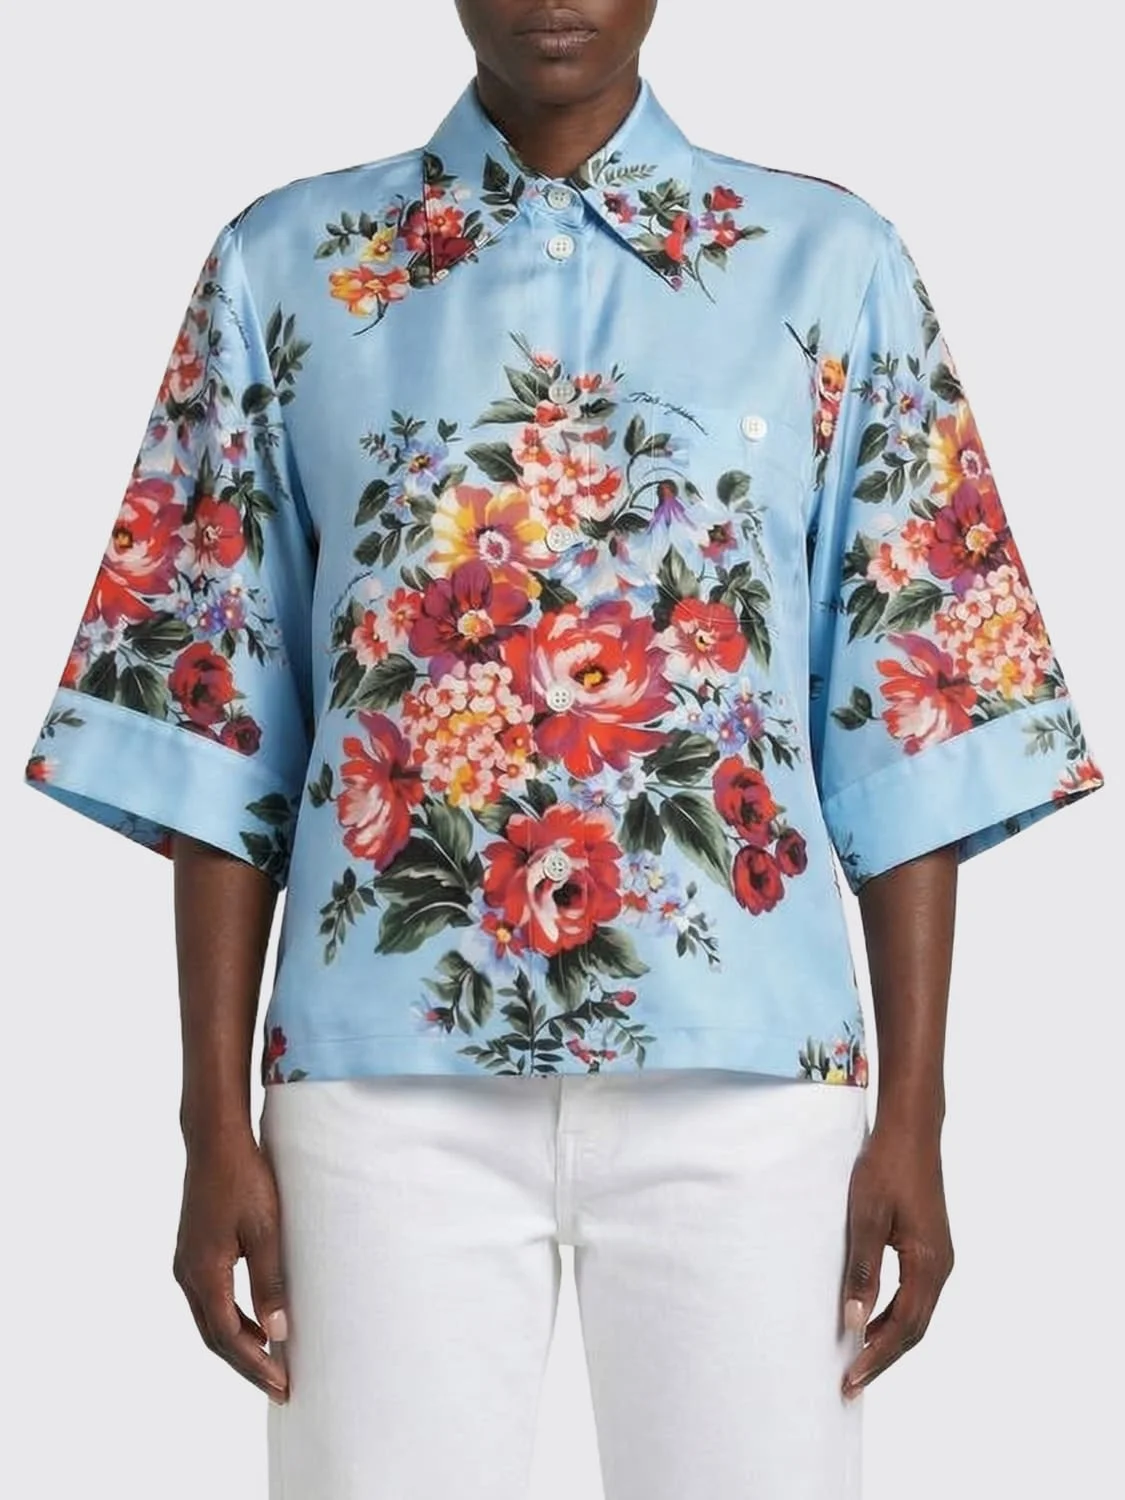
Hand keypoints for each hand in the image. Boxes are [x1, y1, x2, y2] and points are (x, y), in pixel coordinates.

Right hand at [172, 1128, 289, 1401]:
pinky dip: (230, 1320)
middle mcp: (187, 1274)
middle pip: (215, 1336)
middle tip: (278, 1385)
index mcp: (204, 1273)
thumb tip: (278, 1331)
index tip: (282, 1384)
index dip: (256, 1364)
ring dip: (238, 1343)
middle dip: (246, 1364)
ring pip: (210, 1320)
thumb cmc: (244, 1179)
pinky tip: (253, 1322)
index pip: (230, 1336)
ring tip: (269, 1362)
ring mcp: (186, 1263)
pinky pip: (209, 1300)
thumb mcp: (265, 1230)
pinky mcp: (192, 1252)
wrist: (215, 1142)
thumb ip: (270, 1282)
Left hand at [840, 1122, 953, 1397]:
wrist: (911, 1130)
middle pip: (914, 1329)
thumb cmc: (886, 1167)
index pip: (903, 1328)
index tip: (850, 1379)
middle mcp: (941, 1267)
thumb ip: (862, 1270)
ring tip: (858, 1359)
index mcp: (929, 1264)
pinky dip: (894, 1315)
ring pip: (916, 1314)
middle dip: (882, 1357)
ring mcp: (939, 1258)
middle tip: (850, 1382)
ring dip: (888, 1338)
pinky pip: (915, 1295)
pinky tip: (871, 1319)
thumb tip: (854, 1320)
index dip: (876, 1356)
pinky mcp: (931, 1247)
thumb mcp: (867, 1218)